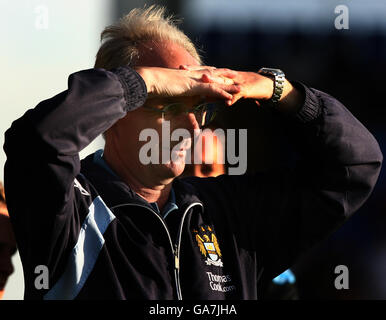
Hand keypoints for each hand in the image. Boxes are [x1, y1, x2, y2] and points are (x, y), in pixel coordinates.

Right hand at [134, 66, 239, 101]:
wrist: (146, 81)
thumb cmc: (150, 86)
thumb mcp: (162, 90)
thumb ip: (169, 95)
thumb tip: (168, 102)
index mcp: (184, 74)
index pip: (201, 72)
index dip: (211, 72)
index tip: (219, 71)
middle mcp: (190, 75)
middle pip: (211, 74)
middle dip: (224, 75)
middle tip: (236, 74)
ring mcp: (192, 80)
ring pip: (215, 82)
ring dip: (228, 85)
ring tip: (241, 87)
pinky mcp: (192, 86)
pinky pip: (210, 90)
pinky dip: (221, 93)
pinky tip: (230, 96)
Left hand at [181, 65, 303, 112]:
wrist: (262, 85)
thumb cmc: (241, 87)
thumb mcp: (225, 90)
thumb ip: (213, 94)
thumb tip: (201, 99)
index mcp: (220, 75)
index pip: (203, 70)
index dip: (191, 69)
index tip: (177, 68)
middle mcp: (226, 76)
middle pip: (209, 72)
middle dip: (196, 71)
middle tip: (183, 70)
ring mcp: (235, 82)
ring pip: (223, 80)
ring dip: (213, 81)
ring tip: (203, 81)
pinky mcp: (245, 89)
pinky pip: (238, 94)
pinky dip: (233, 98)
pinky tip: (228, 102)